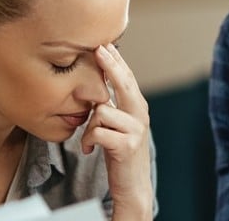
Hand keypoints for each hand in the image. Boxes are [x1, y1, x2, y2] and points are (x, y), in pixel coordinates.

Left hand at [81, 44, 151, 219]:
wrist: (133, 185)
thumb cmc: (120, 151)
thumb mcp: (119, 124)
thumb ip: (114, 104)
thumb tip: (101, 80)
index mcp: (138, 107)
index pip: (127, 78)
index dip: (116, 60)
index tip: (105, 43)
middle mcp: (141, 114)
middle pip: (123, 83)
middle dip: (110, 65)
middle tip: (98, 48)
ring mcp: (135, 130)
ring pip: (101, 111)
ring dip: (89, 125)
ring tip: (89, 139)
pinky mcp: (126, 146)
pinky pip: (97, 132)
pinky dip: (88, 140)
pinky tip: (89, 150)